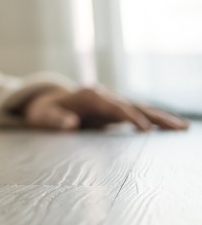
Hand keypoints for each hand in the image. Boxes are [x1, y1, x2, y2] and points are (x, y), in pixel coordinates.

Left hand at [23, 86, 188, 131]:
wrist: (45, 102)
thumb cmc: (43, 111)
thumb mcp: (43, 116)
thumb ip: (55, 119)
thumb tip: (70, 123)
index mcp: (89, 96)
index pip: (114, 107)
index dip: (129, 116)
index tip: (144, 128)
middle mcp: (104, 96)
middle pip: (133, 105)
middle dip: (155, 116)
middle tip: (177, 127)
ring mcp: (111, 101)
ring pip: (140, 108)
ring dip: (161, 118)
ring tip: (182, 128)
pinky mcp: (115, 109)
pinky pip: (138, 114)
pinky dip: (154, 119)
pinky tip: (171, 127)